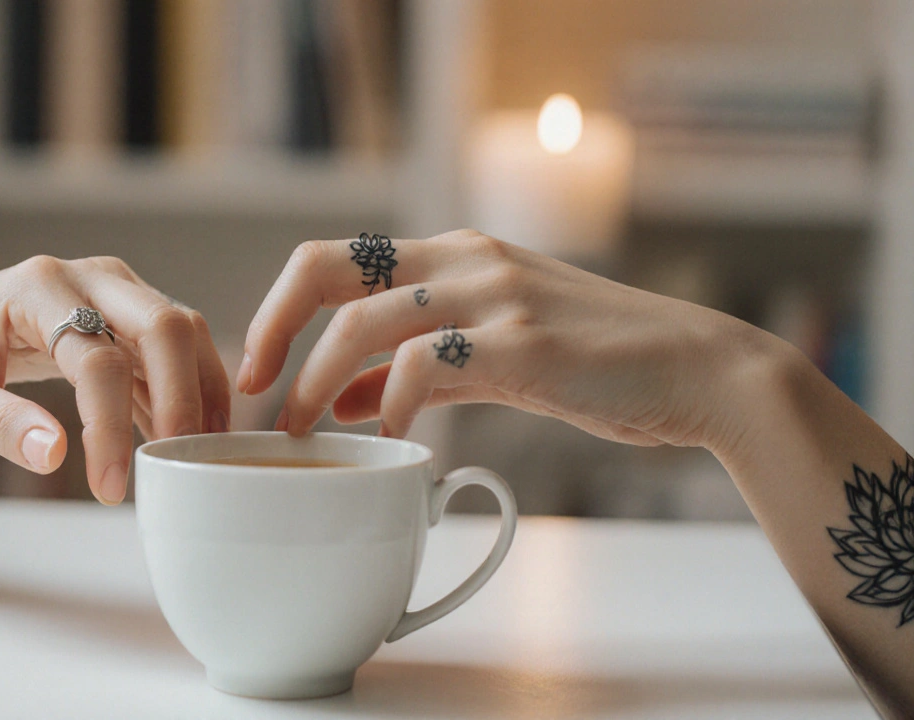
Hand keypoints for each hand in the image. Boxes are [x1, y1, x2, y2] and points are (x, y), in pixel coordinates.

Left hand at [0, 256, 229, 502]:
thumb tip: (55, 457)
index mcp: (37, 287)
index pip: (98, 359)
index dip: (110, 428)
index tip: (108, 489)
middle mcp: (86, 278)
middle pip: (165, 327)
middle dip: (184, 398)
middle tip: (186, 466)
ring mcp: (108, 293)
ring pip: (181, 334)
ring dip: (198, 393)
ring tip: (201, 459)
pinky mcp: (116, 318)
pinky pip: (168, 351)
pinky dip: (183, 393)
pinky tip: (178, 442)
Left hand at [239, 229, 783, 455]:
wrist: (694, 371)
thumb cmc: (593, 365)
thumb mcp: (492, 358)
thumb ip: (419, 372)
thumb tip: (348, 399)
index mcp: (450, 253)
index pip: (333, 259)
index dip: (281, 309)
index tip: (260, 367)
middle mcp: (462, 259)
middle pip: (327, 268)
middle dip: (273, 329)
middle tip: (254, 392)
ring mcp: (491, 294)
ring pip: (365, 322)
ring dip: (319, 382)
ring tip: (303, 432)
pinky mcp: (522, 340)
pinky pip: (426, 367)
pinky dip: (394, 405)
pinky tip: (395, 439)